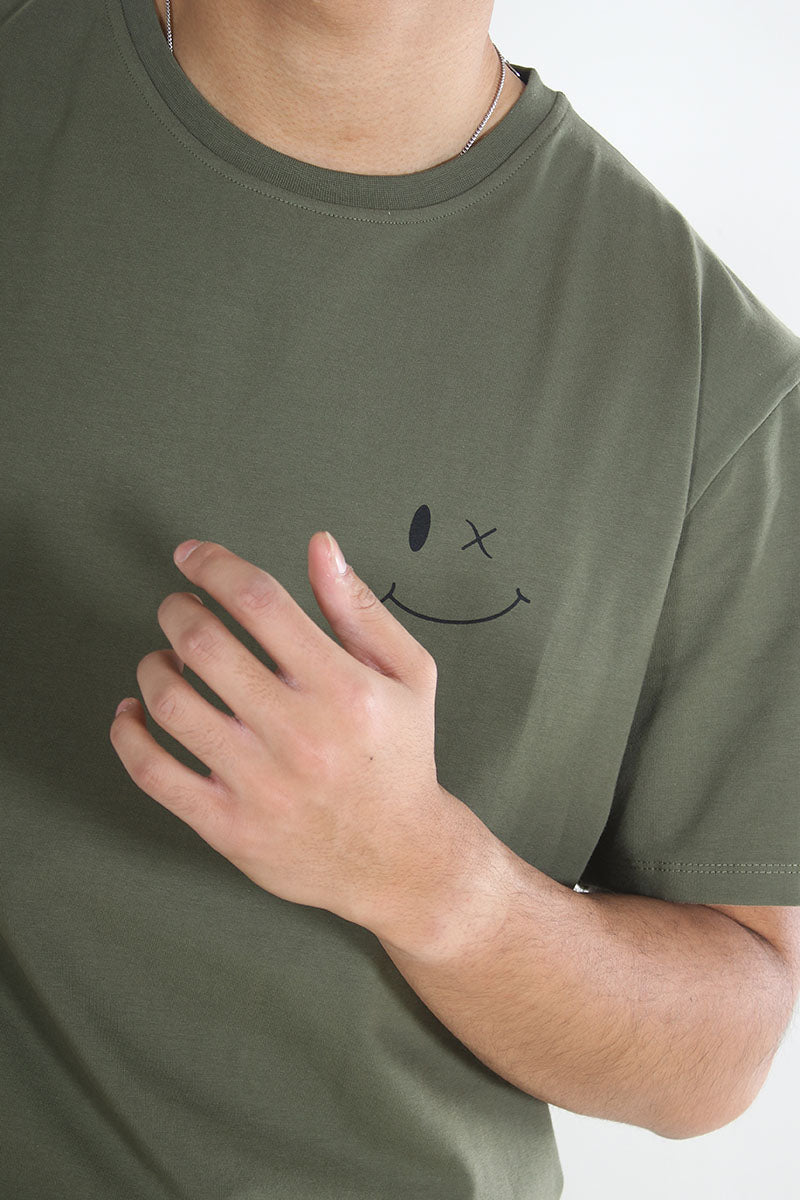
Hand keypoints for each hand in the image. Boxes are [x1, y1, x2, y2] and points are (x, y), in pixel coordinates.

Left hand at [109, 532, 489, 954]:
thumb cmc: (400, 756)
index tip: (192, 556)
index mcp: (343, 687)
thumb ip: (359, 608)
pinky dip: (128, 735)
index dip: (214, 566)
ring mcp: (260, 785)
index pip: (259, 601)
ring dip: (153, 666)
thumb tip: (319, 545)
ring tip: (164, 659)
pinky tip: (132, 714)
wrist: (401, 860)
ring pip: (170, 704)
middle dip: (177, 610)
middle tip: (178, 608)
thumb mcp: (407, 674)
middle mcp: (300, 734)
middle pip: (204, 645)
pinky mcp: (230, 828)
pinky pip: (154, 774)